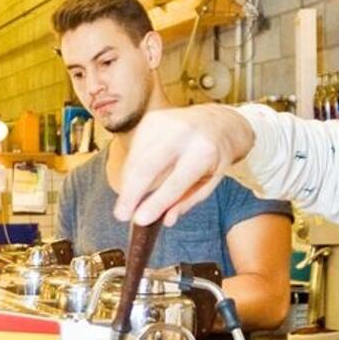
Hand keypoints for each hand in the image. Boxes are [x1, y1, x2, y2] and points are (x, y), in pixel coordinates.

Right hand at [112, 104, 255, 226]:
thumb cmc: (213, 156)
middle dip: (131, 193)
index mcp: (204, 152)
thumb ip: (187, 201)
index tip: (139, 220)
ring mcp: (165, 123)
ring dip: (127, 183)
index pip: (175, 183)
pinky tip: (133, 180)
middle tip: (120, 215)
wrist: (218, 122)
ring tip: (125, 202)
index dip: (155, 203)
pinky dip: (130, 168)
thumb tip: (165, 220)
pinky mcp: (152, 119)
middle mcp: (184, 133)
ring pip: (136, 158)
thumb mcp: (210, 182)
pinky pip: (135, 148)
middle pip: (147, 167)